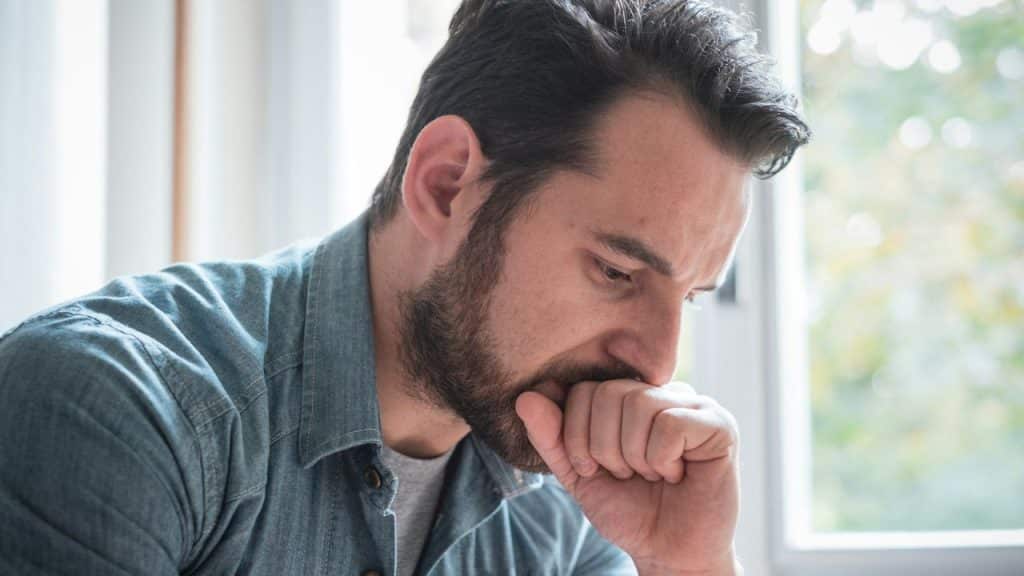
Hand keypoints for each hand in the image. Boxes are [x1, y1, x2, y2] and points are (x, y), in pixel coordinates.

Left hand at [515, 380, 739, 574]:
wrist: (668, 554)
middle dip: (605, 449)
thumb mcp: (578, 473)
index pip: (582, 390)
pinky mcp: (719, 425)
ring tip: (653, 475)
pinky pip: (670, 424)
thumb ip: (551, 436)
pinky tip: (676, 475)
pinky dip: (662, 460)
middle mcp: (661, 392)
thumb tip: (525, 397)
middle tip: (629, 475)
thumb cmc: (629, 511)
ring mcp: (694, 404)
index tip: (600, 469)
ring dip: (635, 457)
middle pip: (608, 394)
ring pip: (639, 405)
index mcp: (628, 396)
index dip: (579, 437)